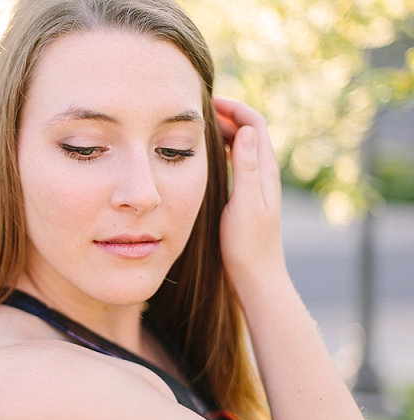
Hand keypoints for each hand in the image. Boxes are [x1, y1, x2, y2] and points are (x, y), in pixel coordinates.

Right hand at [214, 97, 285, 294]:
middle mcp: (263, 175)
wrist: (256, 276)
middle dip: (226, 115)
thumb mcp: (245, 204)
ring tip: (196, 127)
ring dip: (222, 132)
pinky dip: (221, 152)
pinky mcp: (246, 198)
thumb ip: (246, 167)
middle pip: (248, 131)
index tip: (209, 101)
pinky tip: (203, 158)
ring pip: (241, 147)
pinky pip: (235, 164)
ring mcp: (255, 186)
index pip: (255, 125)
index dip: (235, 108)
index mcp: (265, 172)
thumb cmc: (248, 245)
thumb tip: (245, 129)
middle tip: (196, 111)